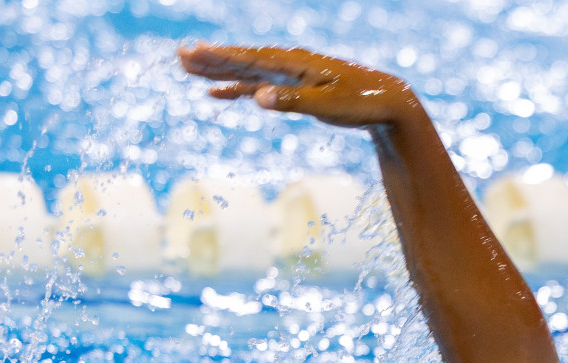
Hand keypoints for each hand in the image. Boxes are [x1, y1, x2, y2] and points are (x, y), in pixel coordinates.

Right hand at [178, 43, 417, 127]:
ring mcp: (291, 75)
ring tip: (187, 68)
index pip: (251, 59)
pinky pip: (259, 86)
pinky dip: (238, 89)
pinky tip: (219, 93)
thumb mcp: (328, 105)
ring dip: (219, 71)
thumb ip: (293, 101)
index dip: (221, 57)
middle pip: (243, 60)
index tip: (193, 53)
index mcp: (295, 63)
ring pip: (247, 71)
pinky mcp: (295, 87)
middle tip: (179, 55)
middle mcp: (289, 64)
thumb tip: (258, 98)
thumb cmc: (361, 102)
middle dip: (212, 59)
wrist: (387, 101)